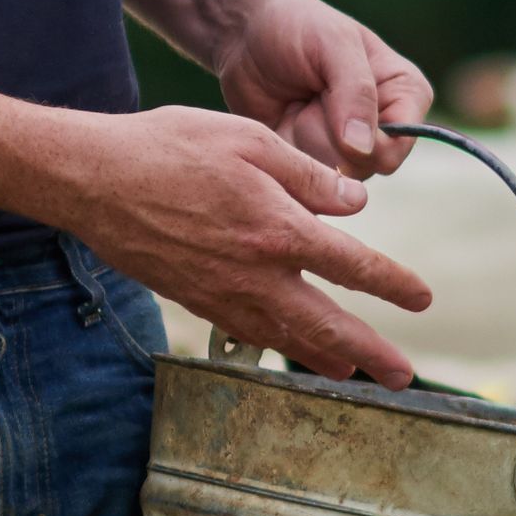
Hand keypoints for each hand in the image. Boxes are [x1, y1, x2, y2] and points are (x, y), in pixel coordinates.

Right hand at [57, 104, 435, 385]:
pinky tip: (289, 348)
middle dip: (370, 352)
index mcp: (279, 228)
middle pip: (327, 325)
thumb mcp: (249, 139)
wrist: (93, 179)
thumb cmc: (169, 147)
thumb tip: (356, 204)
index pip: (353, 265)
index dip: (393, 284)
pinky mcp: (194, 300)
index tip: (422, 299)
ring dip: (326, 359)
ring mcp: (223, 294)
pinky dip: (278, 346)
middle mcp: (256, 273)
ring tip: (354, 374)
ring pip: (287, 338)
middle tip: (403, 376)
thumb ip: (307, 175)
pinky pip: (249, 332)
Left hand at [212, 0, 430, 181]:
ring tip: (295, 106)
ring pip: (334, 177)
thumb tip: (363, 148)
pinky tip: (282, 122)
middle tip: (308, 98)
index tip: (332, 104)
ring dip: (304, 141)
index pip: (402, 141)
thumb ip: (355, 90)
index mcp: (403, 93)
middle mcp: (383, 126)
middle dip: (327, 135)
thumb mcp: (331, 43)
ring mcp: (347, 148)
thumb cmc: (296, 26)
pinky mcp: (314, 160)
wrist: (246, 35)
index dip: (367, 137)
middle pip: (366, 166)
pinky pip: (305, 179)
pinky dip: (286, 152)